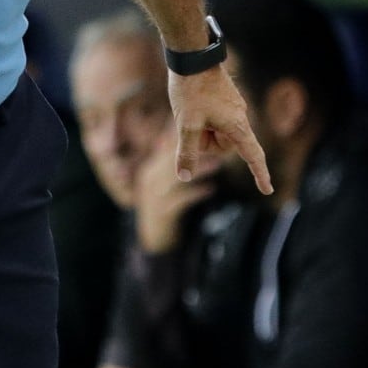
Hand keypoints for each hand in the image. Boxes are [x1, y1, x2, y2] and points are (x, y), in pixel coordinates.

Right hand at [133, 124, 218, 252]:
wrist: (153, 237)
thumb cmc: (162, 205)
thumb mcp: (163, 183)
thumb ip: (171, 165)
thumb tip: (176, 142)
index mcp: (151, 169)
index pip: (167, 148)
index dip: (185, 139)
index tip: (205, 129)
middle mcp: (149, 179)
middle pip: (172, 160)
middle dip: (194, 151)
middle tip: (216, 145)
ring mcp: (154, 196)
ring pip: (177, 179)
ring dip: (199, 171)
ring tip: (217, 164)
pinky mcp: (162, 212)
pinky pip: (181, 200)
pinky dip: (196, 194)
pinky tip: (211, 189)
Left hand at [168, 67, 270, 193]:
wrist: (192, 56)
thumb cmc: (191, 89)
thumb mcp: (186, 124)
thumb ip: (187, 152)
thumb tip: (185, 177)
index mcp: (237, 126)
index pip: (253, 156)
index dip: (260, 175)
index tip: (268, 190)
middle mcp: (240, 118)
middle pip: (225, 146)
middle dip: (207, 142)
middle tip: (192, 123)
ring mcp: (233, 108)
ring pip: (217, 132)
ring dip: (203, 129)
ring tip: (191, 110)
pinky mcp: (225, 100)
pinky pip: (214, 120)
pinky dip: (202, 119)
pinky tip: (192, 104)